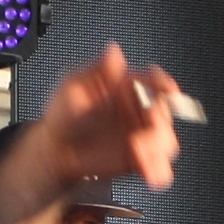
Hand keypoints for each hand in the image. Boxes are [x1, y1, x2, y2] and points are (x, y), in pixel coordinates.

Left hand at [21, 44, 184, 197]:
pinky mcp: (140, 159)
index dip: (163, 84)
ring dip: (157, 147)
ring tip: (138, 150)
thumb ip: (96, 70)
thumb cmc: (63, 114)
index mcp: (128, 87)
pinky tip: (148, 171)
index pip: (154, 81)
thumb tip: (113, 52)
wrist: (55, 149)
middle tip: (147, 125)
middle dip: (160, 120)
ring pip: (166, 141)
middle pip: (164, 112)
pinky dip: (158, 169)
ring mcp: (142, 135)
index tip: (167, 90)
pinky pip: (158, 166)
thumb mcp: (73, 85)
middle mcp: (139, 110)